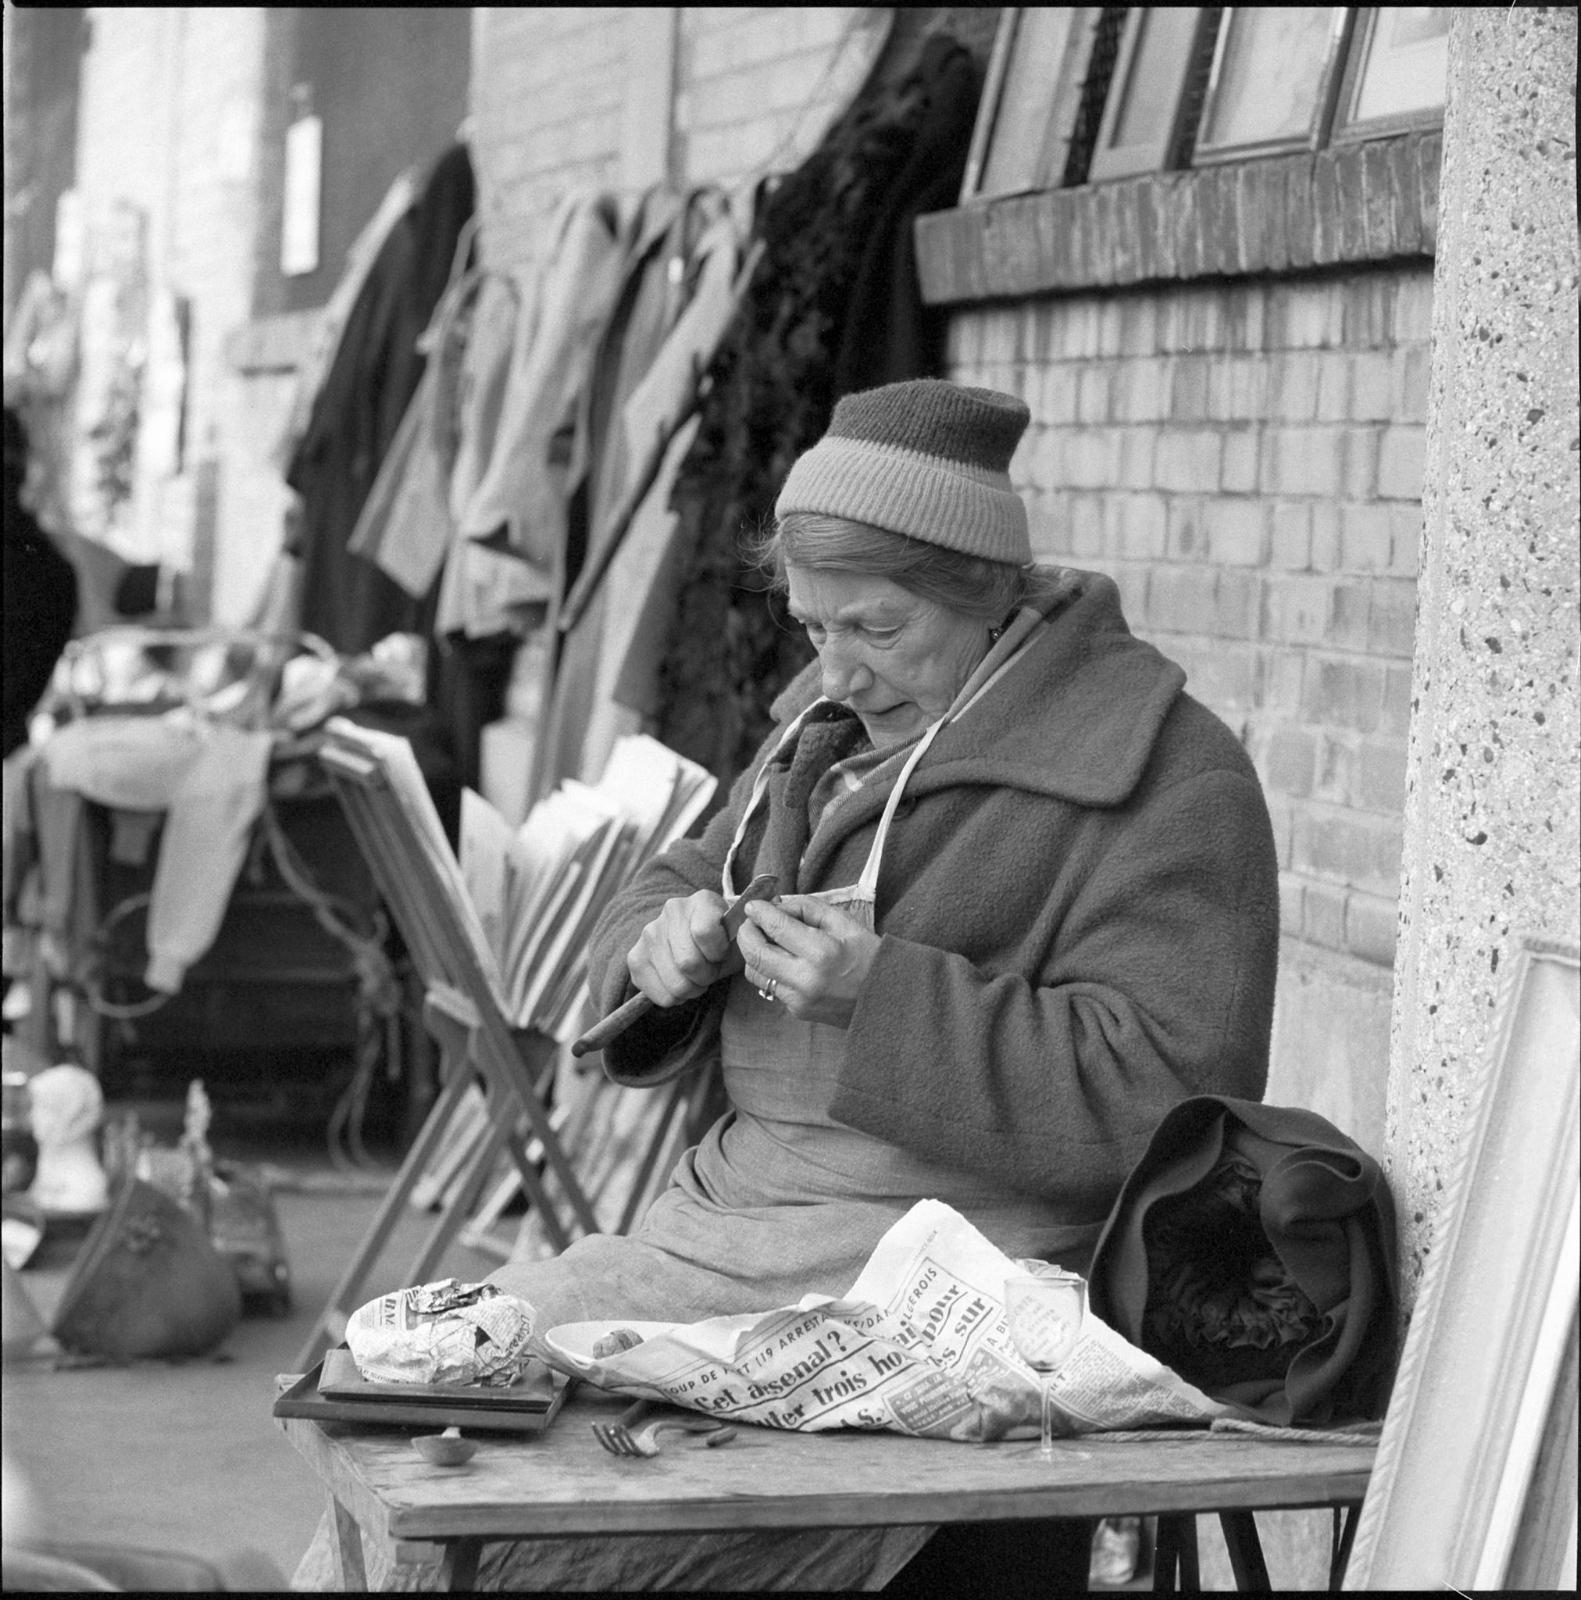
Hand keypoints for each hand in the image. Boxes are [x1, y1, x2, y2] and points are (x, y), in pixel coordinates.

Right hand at [627, 890, 743, 1006]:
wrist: (698, 944)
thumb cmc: (725, 943)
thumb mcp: (741, 938)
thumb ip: (748, 934)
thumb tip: (757, 920)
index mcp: (702, 900)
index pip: (704, 932)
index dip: (717, 953)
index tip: (721, 953)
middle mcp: (671, 911)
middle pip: (688, 962)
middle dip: (706, 976)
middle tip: (709, 971)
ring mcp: (649, 933)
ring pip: (675, 983)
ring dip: (691, 989)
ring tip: (695, 977)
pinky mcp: (635, 958)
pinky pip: (660, 994)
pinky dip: (675, 997)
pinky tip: (679, 981)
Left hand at [735, 895, 880, 1028]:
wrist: (887, 999)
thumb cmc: (868, 956)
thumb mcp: (844, 922)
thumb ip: (807, 908)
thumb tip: (776, 905)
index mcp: (821, 951)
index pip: (775, 927)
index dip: (758, 912)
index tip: (754, 905)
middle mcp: (805, 979)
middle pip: (754, 953)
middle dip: (746, 933)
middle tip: (752, 921)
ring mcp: (798, 999)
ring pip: (755, 972)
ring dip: (754, 952)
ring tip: (768, 939)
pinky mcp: (796, 1011)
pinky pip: (770, 985)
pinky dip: (770, 969)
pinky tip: (785, 960)